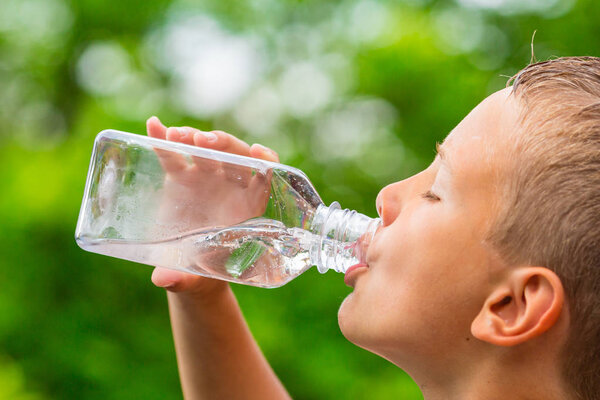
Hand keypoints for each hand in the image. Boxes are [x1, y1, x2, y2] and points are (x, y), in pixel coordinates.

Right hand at [146, 116, 278, 295]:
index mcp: (247, 206)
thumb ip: (183, 278)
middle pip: (233, 155)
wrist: (187, 267)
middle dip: (222, 144)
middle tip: (203, 141)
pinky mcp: (180, 176)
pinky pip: (173, 154)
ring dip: (193, 137)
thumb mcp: (195, 277)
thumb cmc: (203, 273)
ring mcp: (204, 178)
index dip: (266, 162)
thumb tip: (163, 281)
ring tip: (176, 135)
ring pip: (204, 149)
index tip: (259, 153)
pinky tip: (153, 125)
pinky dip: (163, 139)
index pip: (264, 177)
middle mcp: (229, 186)